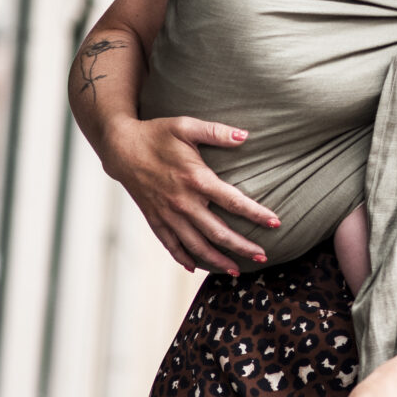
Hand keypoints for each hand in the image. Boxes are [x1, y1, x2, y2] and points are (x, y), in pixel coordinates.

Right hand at [103, 114, 280, 274]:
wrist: (120, 148)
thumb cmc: (156, 134)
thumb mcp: (186, 125)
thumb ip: (216, 131)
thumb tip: (245, 136)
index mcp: (195, 179)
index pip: (233, 202)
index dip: (256, 214)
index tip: (276, 223)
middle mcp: (183, 202)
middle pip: (218, 232)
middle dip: (242, 247)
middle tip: (263, 257)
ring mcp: (167, 214)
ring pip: (196, 245)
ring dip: (218, 260)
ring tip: (236, 270)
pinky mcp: (155, 219)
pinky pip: (171, 245)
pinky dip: (184, 258)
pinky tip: (195, 267)